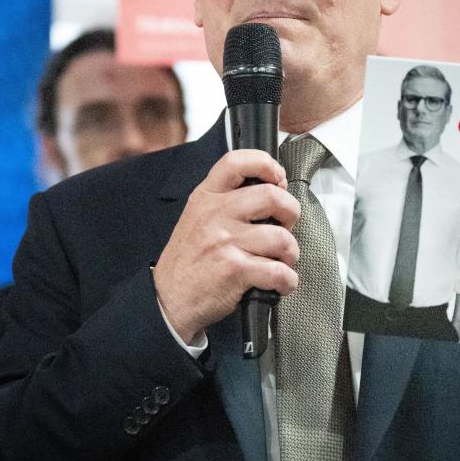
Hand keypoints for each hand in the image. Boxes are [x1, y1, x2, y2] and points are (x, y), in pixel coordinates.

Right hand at [153, 150, 300, 339]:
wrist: (169, 299)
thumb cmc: (188, 260)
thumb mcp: (196, 216)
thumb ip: (226, 200)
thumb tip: (271, 189)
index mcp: (206, 197)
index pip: (237, 161)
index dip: (266, 164)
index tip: (278, 179)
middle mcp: (216, 215)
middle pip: (273, 196)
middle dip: (291, 213)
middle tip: (285, 227)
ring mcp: (225, 242)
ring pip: (281, 238)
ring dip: (290, 253)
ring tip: (282, 261)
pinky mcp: (235, 270)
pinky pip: (278, 271)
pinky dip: (288, 280)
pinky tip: (281, 283)